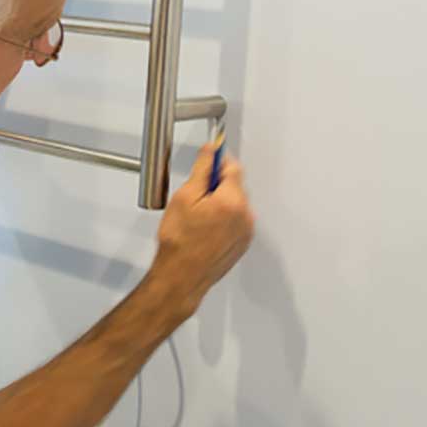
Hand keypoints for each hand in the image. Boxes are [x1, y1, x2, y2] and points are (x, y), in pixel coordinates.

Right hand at [149, 140, 255, 321]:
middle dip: (216, 184)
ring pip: (235, 203)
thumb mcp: (185, 196)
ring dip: (219, 202)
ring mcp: (246, 231)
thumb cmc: (180, 241)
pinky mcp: (242, 243)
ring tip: (196, 216)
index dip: (218, 160)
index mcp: (233, 201)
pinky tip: (203, 228)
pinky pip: (235, 220)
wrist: (182, 275)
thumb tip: (211, 151)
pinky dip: (222, 218)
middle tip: (193, 195)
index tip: (208, 159)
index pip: (233, 166)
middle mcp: (246, 216)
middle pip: (235, 185)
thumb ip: (202, 169)